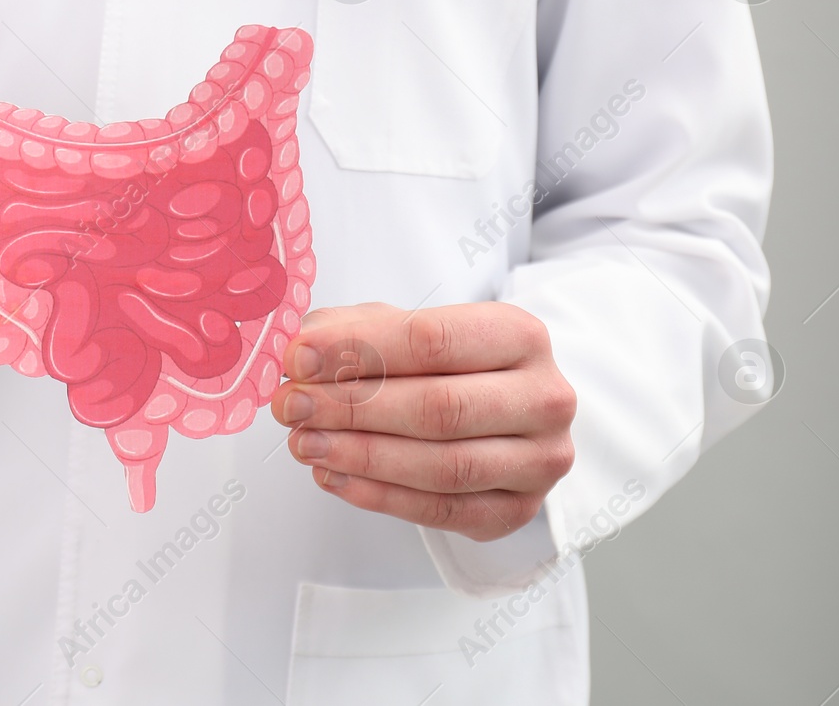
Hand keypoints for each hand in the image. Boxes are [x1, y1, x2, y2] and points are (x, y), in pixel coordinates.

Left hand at [269, 301, 575, 540]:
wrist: (499, 407)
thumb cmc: (444, 362)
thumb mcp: (400, 327)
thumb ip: (352, 331)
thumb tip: (302, 353)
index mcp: (521, 334)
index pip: (433, 339)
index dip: (359, 350)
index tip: (299, 359)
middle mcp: (544, 397)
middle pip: (440, 408)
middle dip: (353, 408)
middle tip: (294, 407)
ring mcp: (539, 460)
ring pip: (443, 466)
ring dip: (362, 456)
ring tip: (306, 444)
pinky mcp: (518, 509)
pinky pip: (442, 510)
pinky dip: (380, 497)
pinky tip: (334, 477)